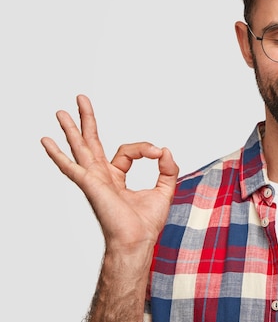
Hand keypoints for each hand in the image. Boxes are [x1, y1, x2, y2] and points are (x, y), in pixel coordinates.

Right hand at [41, 94, 178, 253]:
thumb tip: (165, 149)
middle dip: (87, 120)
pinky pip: (71, 167)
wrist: (138, 241)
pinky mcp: (91, 185)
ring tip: (60, 112)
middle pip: (92, 141)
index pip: (128, 151)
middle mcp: (102, 176)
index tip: (158, 153)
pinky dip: (58, 155)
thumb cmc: (146, 223)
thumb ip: (168, 169)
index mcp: (116, 177)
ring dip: (71, 130)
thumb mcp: (165, 189)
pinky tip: (46, 141)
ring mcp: (94, 180)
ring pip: (80, 148)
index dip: (145, 148)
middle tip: (80, 98)